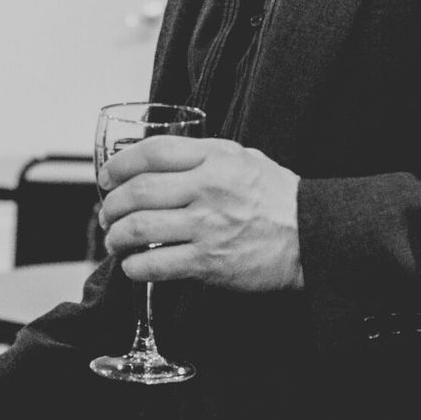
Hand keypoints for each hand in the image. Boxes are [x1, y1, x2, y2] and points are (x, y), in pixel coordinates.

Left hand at [98, 136, 303, 291]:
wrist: (313, 237)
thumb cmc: (280, 199)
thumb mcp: (245, 159)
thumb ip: (204, 157)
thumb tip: (162, 161)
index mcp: (215, 158)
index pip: (153, 152)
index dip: (120, 164)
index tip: (108, 176)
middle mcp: (208, 188)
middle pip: (138, 191)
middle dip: (112, 205)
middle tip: (107, 214)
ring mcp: (207, 226)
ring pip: (140, 228)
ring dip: (117, 236)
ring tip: (115, 241)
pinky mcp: (210, 261)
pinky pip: (157, 264)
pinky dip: (135, 267)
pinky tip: (133, 267)